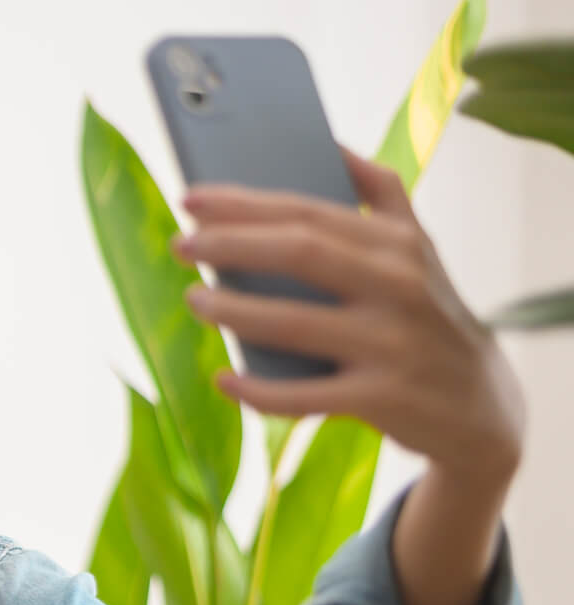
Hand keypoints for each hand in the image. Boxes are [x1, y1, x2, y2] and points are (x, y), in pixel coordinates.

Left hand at [173, 145, 523, 492]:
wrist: (480, 405)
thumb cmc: (428, 317)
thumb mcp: (419, 250)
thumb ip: (382, 195)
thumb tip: (332, 143)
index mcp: (399, 245)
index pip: (310, 212)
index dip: (245, 203)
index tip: (191, 198)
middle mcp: (399, 287)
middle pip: (300, 253)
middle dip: (230, 244)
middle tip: (180, 244)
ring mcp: (391, 344)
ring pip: (292, 323)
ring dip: (231, 311)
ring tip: (193, 299)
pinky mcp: (382, 399)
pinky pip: (303, 397)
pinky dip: (257, 390)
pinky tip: (224, 378)